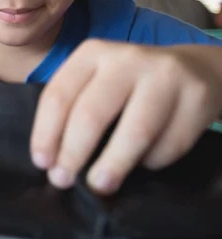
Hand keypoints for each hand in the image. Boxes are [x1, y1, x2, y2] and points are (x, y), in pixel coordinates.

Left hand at [30, 40, 221, 193]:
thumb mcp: (96, 79)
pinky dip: (153, 161)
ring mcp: (165, 76)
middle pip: (92, 113)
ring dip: (113, 164)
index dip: (46, 133)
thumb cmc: (129, 82)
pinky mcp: (197, 96)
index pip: (59, 95)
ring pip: (135, 131)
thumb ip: (74, 106)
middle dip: (73, 153)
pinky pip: (171, 143)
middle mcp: (126, 59)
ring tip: (99, 185)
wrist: (193, 68)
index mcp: (92, 53)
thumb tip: (52, 157)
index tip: (42, 162)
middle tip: (63, 180)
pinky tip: (143, 163)